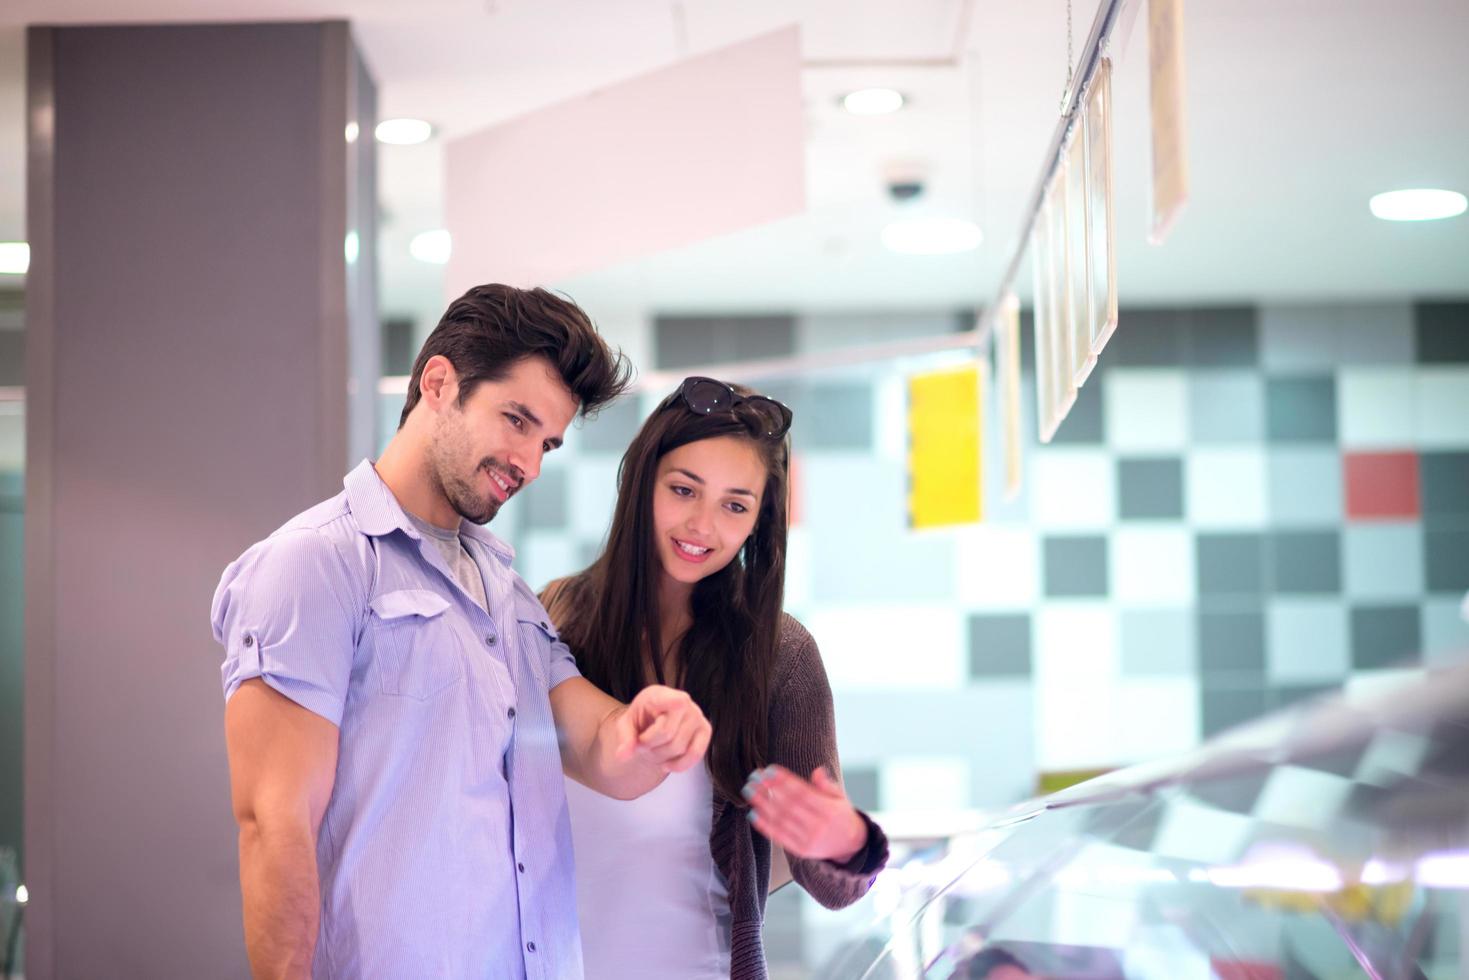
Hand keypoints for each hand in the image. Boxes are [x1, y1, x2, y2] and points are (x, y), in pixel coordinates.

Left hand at [613, 685, 711, 774]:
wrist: (654, 723)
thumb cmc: (641, 720)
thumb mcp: (626, 726)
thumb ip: (625, 738)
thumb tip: (622, 756)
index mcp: (660, 694)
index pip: (672, 699)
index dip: (676, 702)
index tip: (680, 702)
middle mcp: (684, 701)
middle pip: (667, 733)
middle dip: (650, 746)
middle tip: (642, 746)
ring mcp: (697, 715)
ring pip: (679, 747)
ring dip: (661, 756)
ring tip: (653, 751)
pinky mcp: (705, 730)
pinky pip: (695, 754)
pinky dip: (679, 765)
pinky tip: (667, 764)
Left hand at [743, 765, 866, 863]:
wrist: (850, 846)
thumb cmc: (840, 816)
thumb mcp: (840, 798)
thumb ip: (827, 785)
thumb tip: (817, 771)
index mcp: (829, 810)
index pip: (803, 793)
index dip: (785, 781)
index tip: (769, 770)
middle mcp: (818, 826)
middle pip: (789, 805)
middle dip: (769, 789)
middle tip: (754, 777)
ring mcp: (808, 840)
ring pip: (781, 820)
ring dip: (762, 804)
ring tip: (749, 790)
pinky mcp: (800, 851)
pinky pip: (779, 837)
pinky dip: (765, 826)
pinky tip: (753, 813)